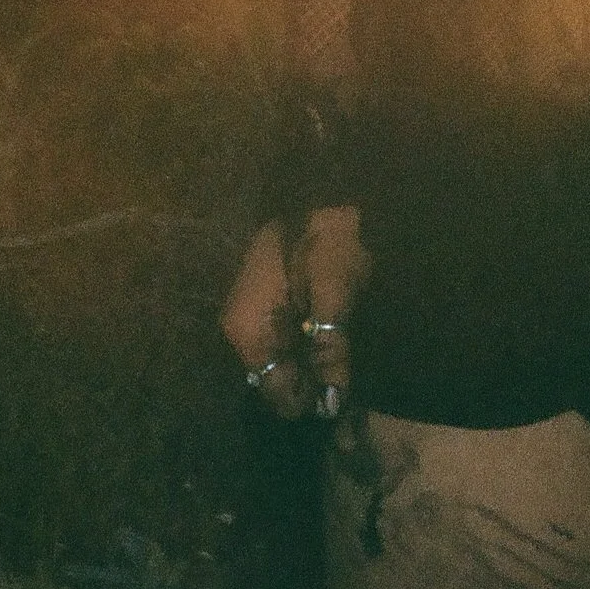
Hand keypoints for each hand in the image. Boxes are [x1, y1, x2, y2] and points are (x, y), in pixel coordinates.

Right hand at [220, 205, 368, 418]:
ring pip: (281, 360)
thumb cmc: (326, 238)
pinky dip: (307, 344)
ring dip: (310, 364)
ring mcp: (252, 315)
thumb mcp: (334, 293)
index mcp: (249, 331)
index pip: (272, 391)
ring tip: (343, 361)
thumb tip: (331, 403)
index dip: (306, 401)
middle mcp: (243, 330)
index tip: (339, 403)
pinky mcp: (266, 303)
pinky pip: (284, 339)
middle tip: (346, 385)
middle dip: (309, 384)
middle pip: (274, 377)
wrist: (318, 185)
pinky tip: (331, 338)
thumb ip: (329, 349)